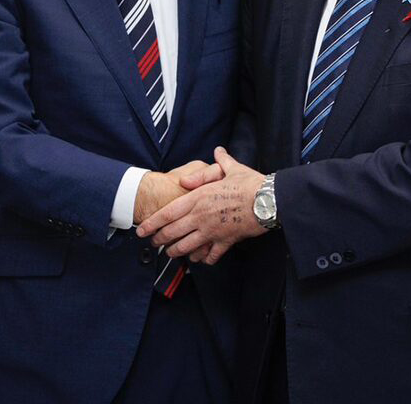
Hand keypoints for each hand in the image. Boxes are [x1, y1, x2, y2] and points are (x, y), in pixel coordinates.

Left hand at [136, 147, 265, 264]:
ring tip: (170, 253)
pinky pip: (210, 255)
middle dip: (159, 239)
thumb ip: (220, 163)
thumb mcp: (232, 169)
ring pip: (186, 246)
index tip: (142, 229)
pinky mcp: (225, 241)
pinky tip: (201, 260)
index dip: (152, 223)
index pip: (167, 213)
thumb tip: (217, 151)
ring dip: (176, 251)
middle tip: (153, 243)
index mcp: (198, 198)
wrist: (269, 201)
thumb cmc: (250, 184)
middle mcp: (201, 216)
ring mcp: (211, 231)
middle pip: (172, 232)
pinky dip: (204, 259)